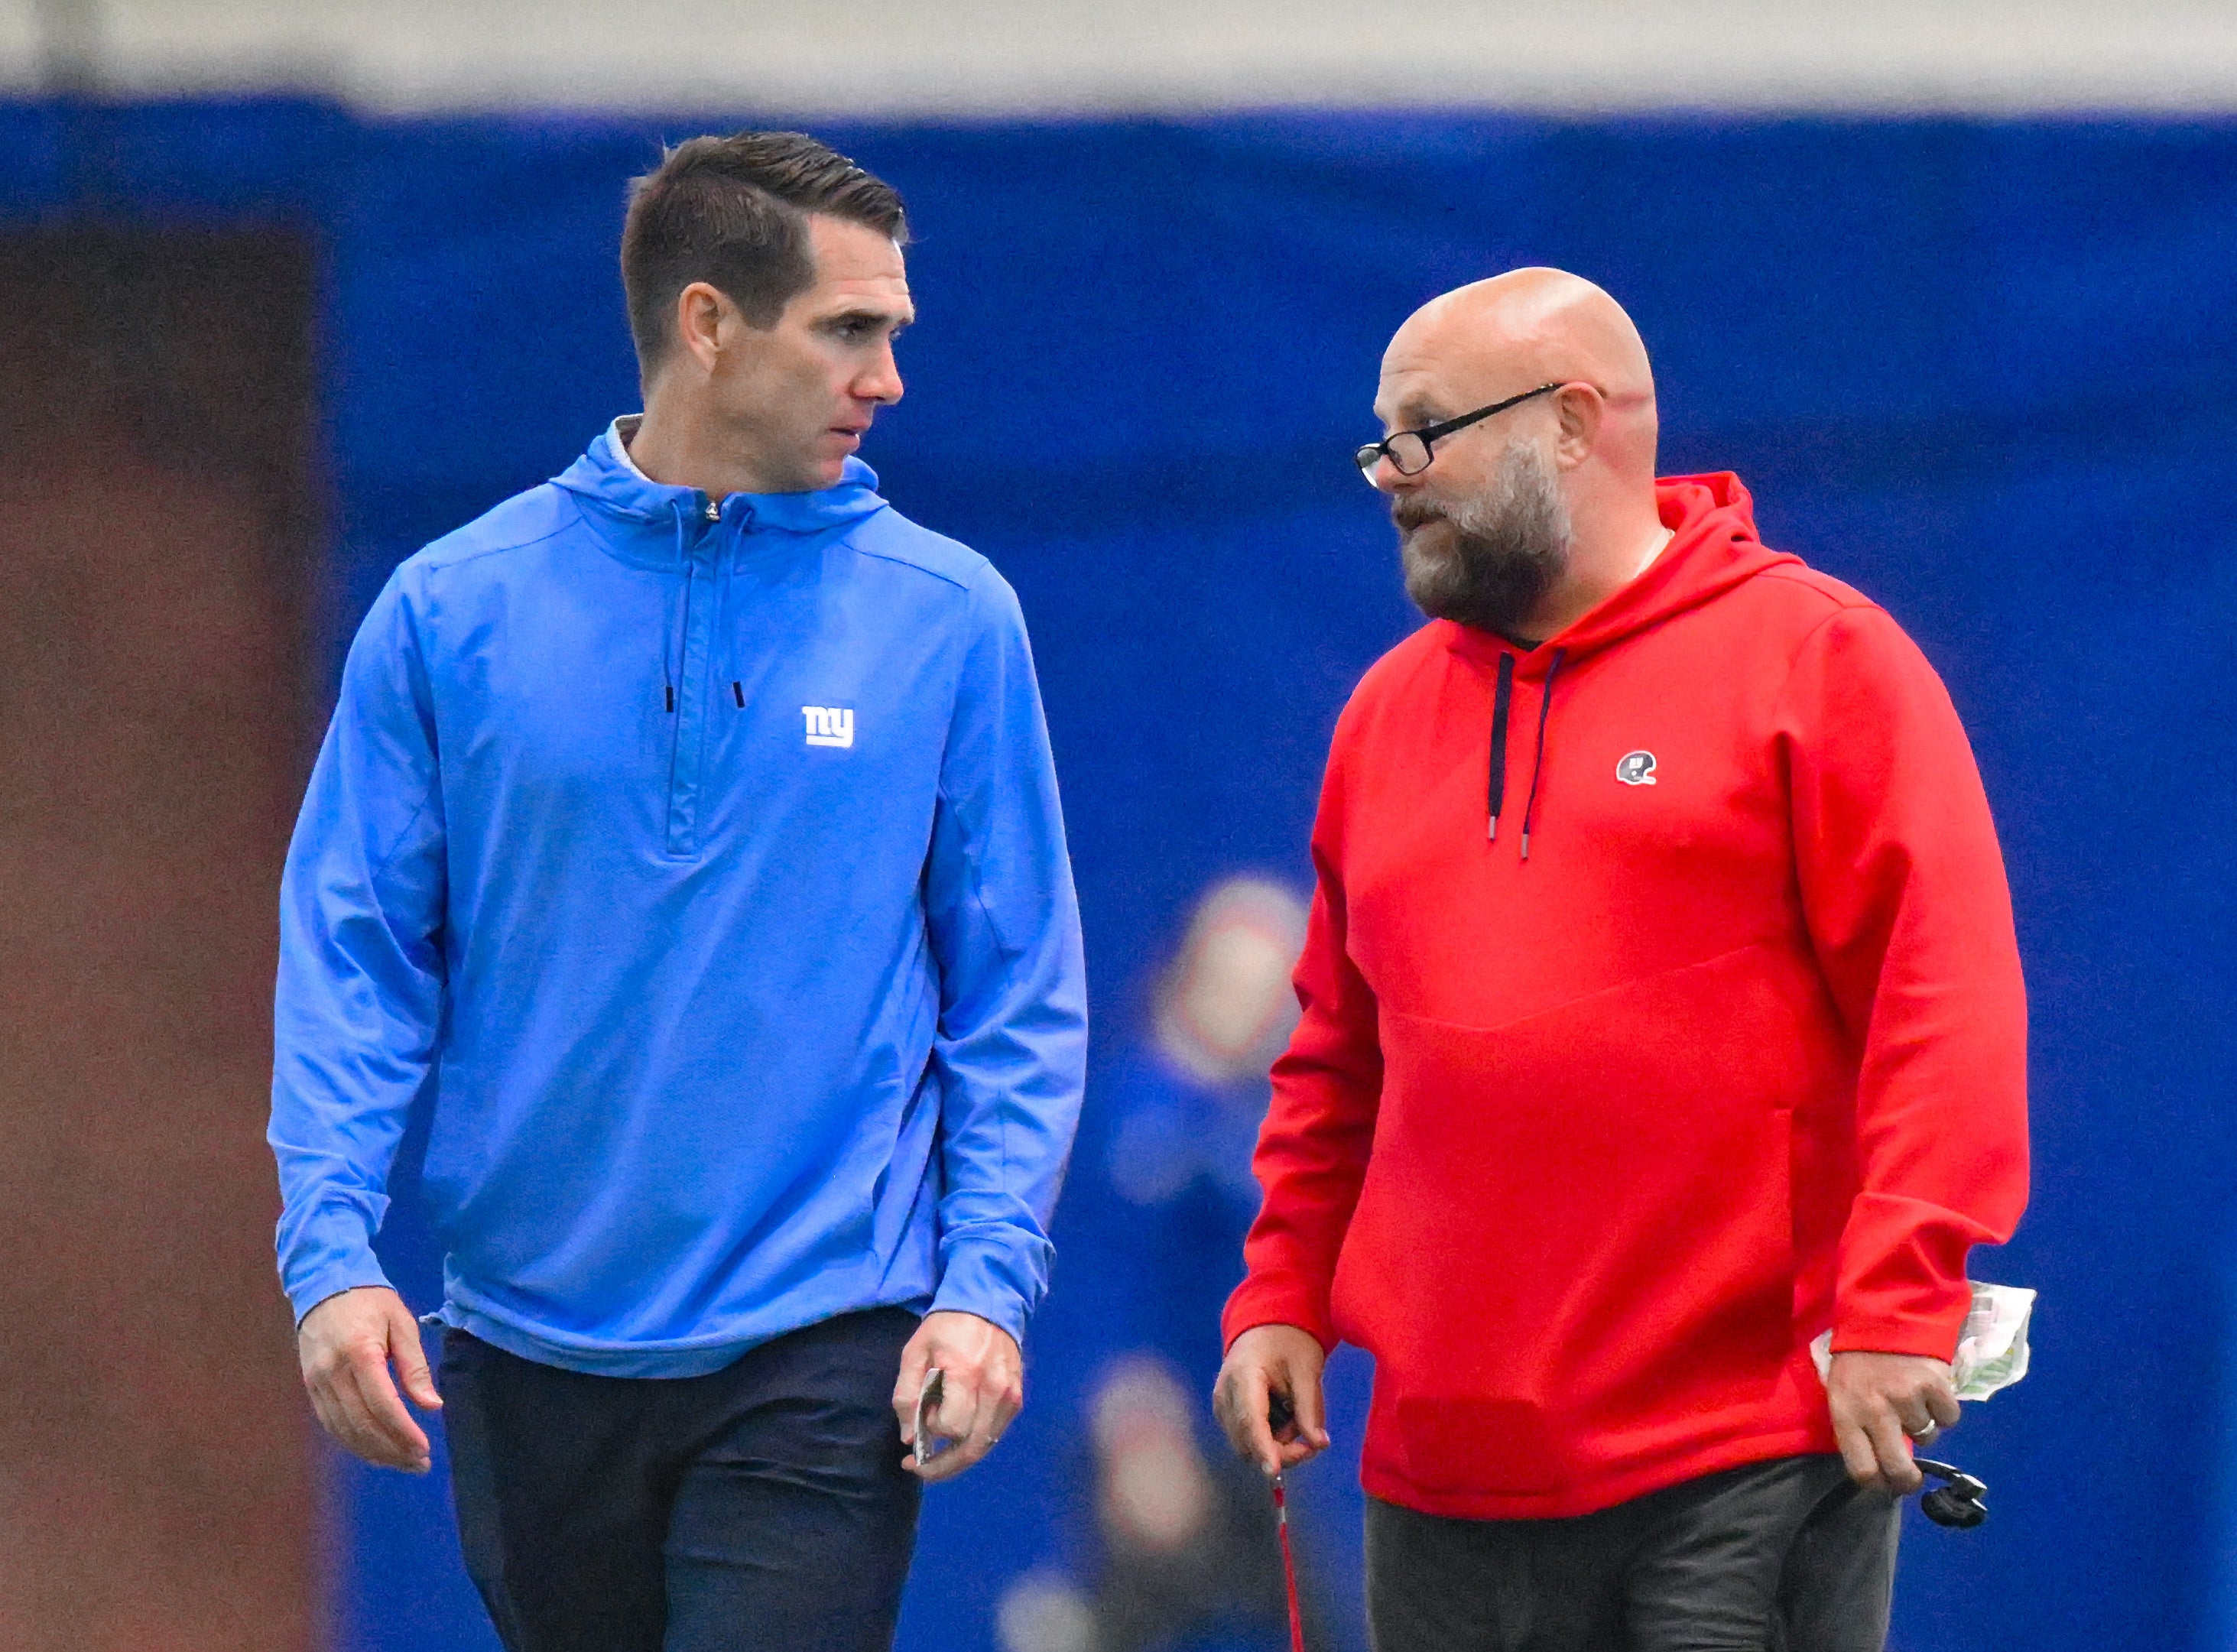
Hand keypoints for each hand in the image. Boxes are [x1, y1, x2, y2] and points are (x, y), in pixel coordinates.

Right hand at [297, 1285, 440, 1472]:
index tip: (424, 1449)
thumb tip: (431, 1406)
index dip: (403, 1431)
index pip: (382, 1405)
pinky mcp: (310, 1389)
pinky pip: (330, 1424)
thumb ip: (415, 1366)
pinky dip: (353, 1443)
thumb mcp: (401, 1323)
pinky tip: (375, 1451)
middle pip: (362, 1425)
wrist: (324, 1285)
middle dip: (392, 1450)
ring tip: (402, 1463)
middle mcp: (333, 1373)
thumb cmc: (370, 1301)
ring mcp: (317, 1383)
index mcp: (359, 1353)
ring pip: (344, 1431)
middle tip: (419, 1464)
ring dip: (374, 1453)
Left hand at [893, 1311, 1022, 1482]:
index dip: (931, 1430)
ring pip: (985, 1446)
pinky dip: (974, 1442)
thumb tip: (909, 1437)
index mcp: (967, 1375)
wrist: (989, 1304)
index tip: (919, 1419)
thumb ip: (907, 1394)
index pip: (951, 1427)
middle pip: (971, 1448)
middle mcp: (995, 1390)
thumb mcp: (915, 1352)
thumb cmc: (946, 1327)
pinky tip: (958, 1436)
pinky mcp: (1017, 1399)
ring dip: (958, 1459)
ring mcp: (1010, 1396)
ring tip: (935, 1456)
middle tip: (918, 1466)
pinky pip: (995, 1433)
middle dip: (942, 1465)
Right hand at [1214, 1323, 1330, 1477]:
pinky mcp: (1225, 1414)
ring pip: (1247, 1446)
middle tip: (1312, 1440)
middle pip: (1247, 1442)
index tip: (1273, 1470)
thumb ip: (1310, 1409)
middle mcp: (1224, 1395)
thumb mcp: (1307, 1370)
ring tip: (1295, 1415)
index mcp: (1243, 1377)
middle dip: (1280, 1451)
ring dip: (1276, 1445)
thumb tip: (1318, 1445)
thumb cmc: (1288, 1342)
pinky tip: (1282, 1415)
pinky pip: (1247, 1438)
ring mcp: (1222, 1406)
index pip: (1250, 1420)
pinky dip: (1268, 1438)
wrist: (1266, 1326)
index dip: (1262, 1447)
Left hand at [1827, 1349, 1959, 1494]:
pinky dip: (1943, 1410)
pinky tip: (1930, 1392)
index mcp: (1845, 1413)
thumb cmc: (1857, 1360)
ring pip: (1927, 1439)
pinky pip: (1949, 1419)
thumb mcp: (1842, 1393)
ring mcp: (1907, 1399)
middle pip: (1898, 1469)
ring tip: (1911, 1401)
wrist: (1883, 1317)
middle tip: (1911, 1480)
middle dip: (1907, 1481)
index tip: (1885, 1484)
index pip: (1861, 1469)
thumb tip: (1878, 1469)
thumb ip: (1856, 1428)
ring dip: (1923, 1427)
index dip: (1877, 1484)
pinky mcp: (1935, 1386)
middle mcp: (1876, 1410)